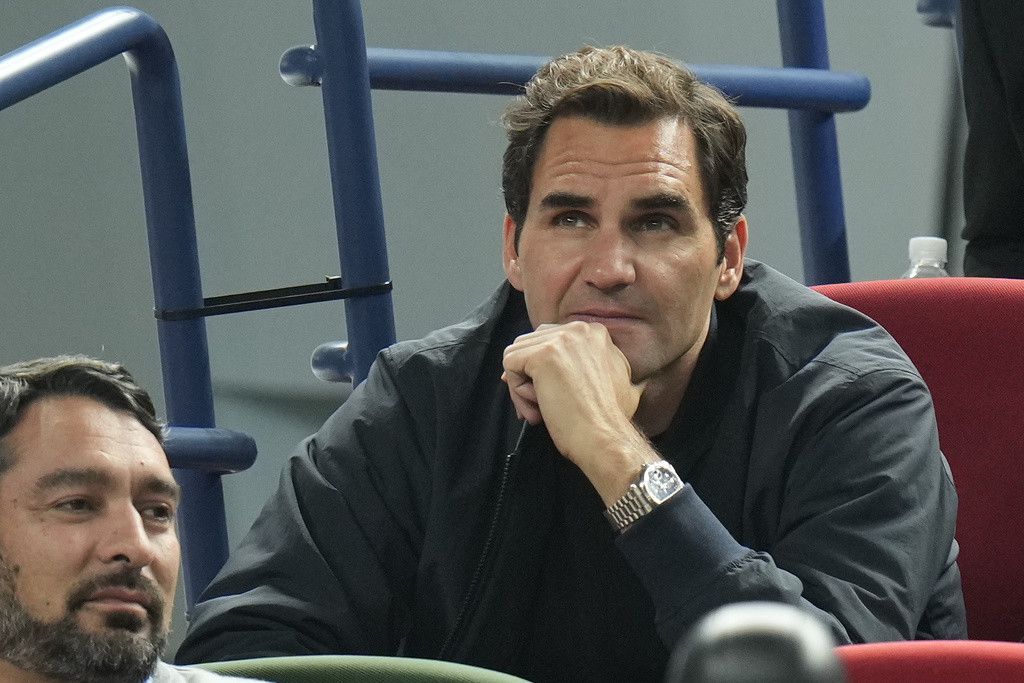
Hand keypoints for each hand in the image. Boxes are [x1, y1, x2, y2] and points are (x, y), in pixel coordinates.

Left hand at [501, 322, 648, 480]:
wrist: (606, 438)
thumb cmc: (608, 419)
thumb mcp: (610, 380)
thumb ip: (585, 364)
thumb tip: (542, 365)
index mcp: (594, 333)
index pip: (550, 340)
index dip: (542, 370)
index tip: (548, 395)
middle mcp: (578, 329)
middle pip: (531, 344)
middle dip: (531, 378)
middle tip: (543, 408)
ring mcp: (560, 340)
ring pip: (518, 354)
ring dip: (523, 387)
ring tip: (542, 411)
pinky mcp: (542, 356)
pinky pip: (510, 364)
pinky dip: (516, 392)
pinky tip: (537, 411)